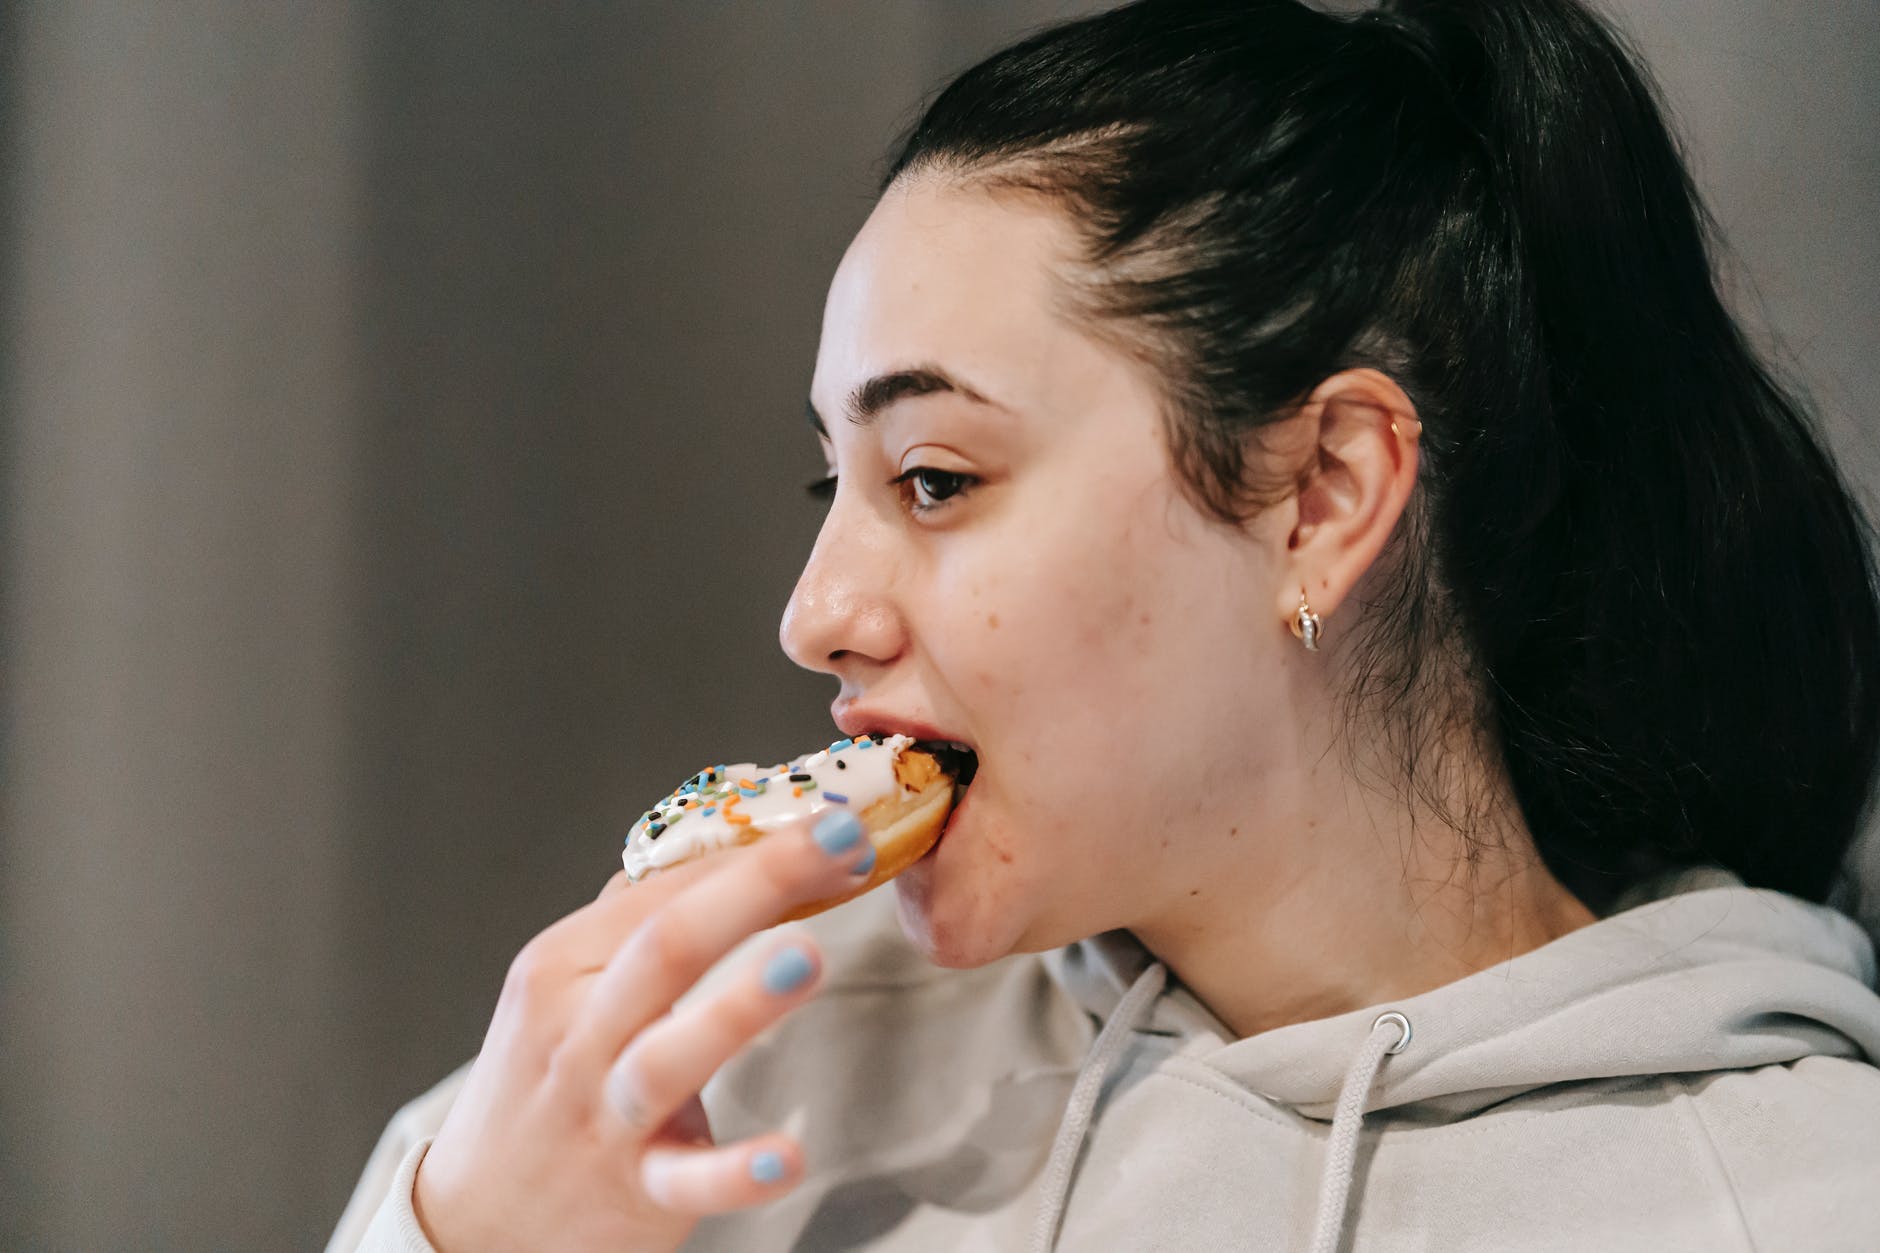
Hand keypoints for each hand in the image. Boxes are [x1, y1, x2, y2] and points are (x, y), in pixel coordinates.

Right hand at [412, 810, 877, 1252]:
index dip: (754, 855)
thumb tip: (723, 848)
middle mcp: (579, 1033)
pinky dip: (737, 1170)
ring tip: (809, 956)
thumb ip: (636, 923)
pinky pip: (688, 1179)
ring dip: (740, 1005)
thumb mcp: (567, 990)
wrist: (476, 1220)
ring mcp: (606, 1115)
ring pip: (668, 1054)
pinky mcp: (635, 1190)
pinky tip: (787, 1155)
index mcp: (565, 966)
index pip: (666, 893)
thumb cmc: (543, 1087)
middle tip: (837, 839)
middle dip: (757, 885)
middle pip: (668, 946)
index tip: (833, 824)